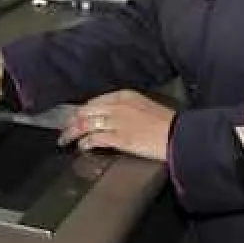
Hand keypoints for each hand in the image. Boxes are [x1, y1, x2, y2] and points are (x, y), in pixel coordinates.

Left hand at [58, 90, 173, 162]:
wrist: (178, 134)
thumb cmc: (165, 122)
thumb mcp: (144, 106)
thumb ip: (125, 109)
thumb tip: (110, 118)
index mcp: (124, 95)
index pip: (94, 101)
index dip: (81, 111)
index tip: (75, 118)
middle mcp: (117, 105)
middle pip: (85, 112)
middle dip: (71, 122)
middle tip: (64, 131)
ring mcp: (117, 122)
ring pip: (86, 124)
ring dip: (72, 133)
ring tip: (66, 141)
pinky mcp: (119, 138)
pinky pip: (95, 138)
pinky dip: (85, 143)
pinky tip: (82, 147)